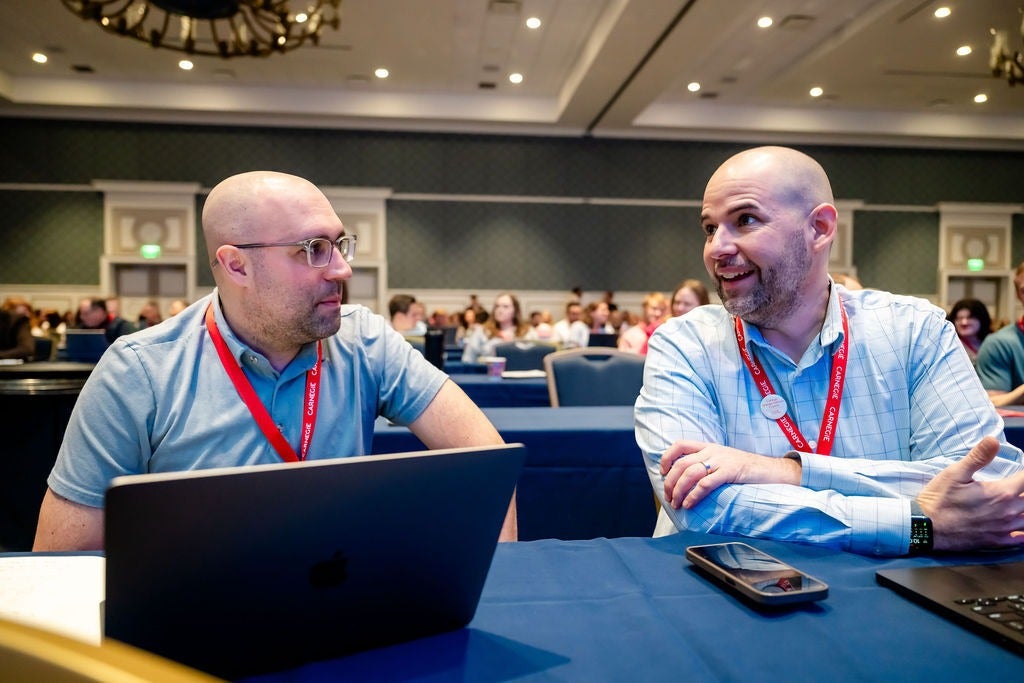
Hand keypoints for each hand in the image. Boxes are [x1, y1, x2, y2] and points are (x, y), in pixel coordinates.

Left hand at [659, 440, 800, 509]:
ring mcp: (721, 460)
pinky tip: (689, 504)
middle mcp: (712, 451)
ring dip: (679, 490)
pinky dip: (694, 495)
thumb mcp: (723, 460)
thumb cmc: (746, 468)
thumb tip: (687, 479)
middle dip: (670, 482)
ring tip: (676, 503)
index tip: (662, 472)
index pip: (680, 444)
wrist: (771, 469)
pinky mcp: (730, 472)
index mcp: (709, 446)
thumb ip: (707, 463)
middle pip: (682, 464)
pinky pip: (706, 483)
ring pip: (690, 473)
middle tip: (668, 497)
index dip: (667, 457)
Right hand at [917, 436, 1023, 551]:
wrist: (927, 528)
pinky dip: (1023, 531)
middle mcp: (1008, 511)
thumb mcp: (955, 473)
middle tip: (1017, 486)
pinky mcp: (997, 542)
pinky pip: (1021, 539)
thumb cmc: (939, 499)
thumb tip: (994, 440)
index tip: (1021, 472)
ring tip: (1018, 502)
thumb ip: (978, 457)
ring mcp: (1004, 529)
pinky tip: (1018, 525)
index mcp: (1001, 493)